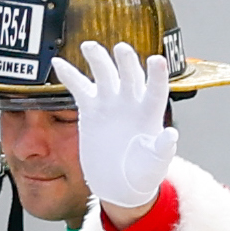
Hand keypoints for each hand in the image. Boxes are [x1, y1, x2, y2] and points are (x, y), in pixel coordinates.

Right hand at [60, 39, 175, 219]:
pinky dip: (69, 75)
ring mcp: (110, 103)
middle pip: (129, 75)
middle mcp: (131, 102)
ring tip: (89, 47)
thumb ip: (163, 149)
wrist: (120, 183)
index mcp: (149, 114)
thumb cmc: (143, 174)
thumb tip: (171, 135)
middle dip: (126, 62)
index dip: (157, 75)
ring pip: (104, 74)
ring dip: (98, 59)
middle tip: (121, 50)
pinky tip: (58, 63)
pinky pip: (79, 87)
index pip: (155, 90)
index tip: (156, 61)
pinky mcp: (91, 110)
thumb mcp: (155, 165)